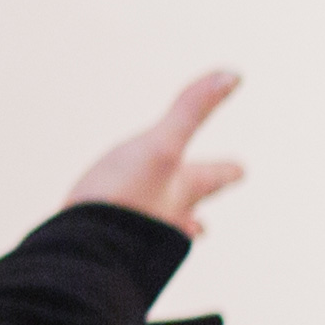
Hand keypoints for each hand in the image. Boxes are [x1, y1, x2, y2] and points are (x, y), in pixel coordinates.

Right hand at [66, 70, 245, 235]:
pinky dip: (128, 237)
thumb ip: (192, 111)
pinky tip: (114, 239)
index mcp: (183, 191)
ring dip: (169, 229)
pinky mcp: (108, 247)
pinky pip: (124, 240)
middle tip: (205, 223)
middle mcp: (168, 218)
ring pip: (161, 231)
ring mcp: (139, 236)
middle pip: (190, 213)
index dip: (227, 170)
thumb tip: (234, 74)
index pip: (214, 176)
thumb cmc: (125, 195)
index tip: (241, 169)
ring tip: (174, 233)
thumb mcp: (161, 145)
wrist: (83, 250)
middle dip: (197, 211)